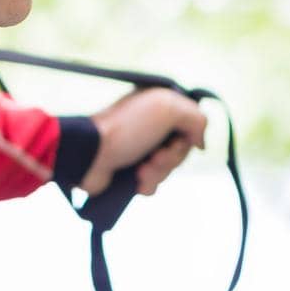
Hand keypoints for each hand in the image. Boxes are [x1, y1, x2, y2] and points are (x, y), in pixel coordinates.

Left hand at [81, 87, 207, 197]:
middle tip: (153, 157)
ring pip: (168, 169)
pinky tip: (135, 180)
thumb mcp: (167, 108)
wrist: (89, 155)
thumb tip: (199, 142)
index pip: (190, 126)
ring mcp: (139, 148)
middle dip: (171, 159)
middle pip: (181, 150)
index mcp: (157, 106)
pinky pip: (152, 182)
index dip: (188, 138)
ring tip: (140, 170)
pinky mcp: (129, 169)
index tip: (178, 141)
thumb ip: (196, 118)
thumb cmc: (126, 129)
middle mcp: (150, 126)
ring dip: (158, 173)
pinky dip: (147, 184)